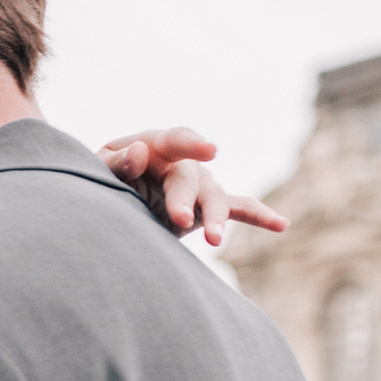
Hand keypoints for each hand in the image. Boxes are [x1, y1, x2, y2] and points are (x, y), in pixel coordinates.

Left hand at [99, 125, 287, 245]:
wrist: (110, 205)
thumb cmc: (103, 180)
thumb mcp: (100, 170)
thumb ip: (116, 163)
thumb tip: (140, 152)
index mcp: (155, 146)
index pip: (175, 140)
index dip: (192, 144)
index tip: (209, 150)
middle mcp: (182, 164)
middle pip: (190, 178)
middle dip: (184, 199)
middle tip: (178, 219)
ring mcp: (198, 186)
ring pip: (215, 199)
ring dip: (216, 219)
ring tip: (214, 240)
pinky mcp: (205, 209)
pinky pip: (238, 208)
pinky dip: (259, 216)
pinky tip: (281, 225)